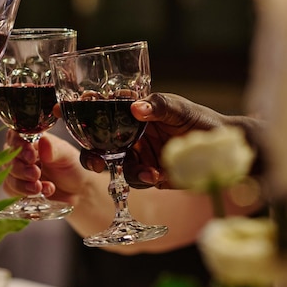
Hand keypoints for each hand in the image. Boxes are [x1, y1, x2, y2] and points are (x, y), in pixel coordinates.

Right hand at [2, 130, 98, 204]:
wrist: (77, 189)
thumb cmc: (71, 166)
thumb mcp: (66, 155)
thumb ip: (54, 149)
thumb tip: (43, 141)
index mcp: (31, 138)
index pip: (16, 136)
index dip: (19, 145)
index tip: (31, 155)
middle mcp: (21, 153)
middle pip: (10, 158)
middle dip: (22, 168)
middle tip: (36, 174)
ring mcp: (18, 170)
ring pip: (9, 175)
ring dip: (23, 183)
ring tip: (40, 187)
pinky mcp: (17, 187)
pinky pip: (12, 190)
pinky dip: (25, 192)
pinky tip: (43, 191)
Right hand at [75, 93, 228, 188]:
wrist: (224, 152)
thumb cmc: (202, 121)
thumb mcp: (180, 108)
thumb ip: (158, 105)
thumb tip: (135, 107)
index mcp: (131, 112)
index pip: (100, 109)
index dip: (78, 110)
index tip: (61, 108)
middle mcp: (128, 134)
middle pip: (96, 143)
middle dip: (91, 154)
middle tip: (97, 162)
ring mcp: (135, 155)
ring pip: (111, 165)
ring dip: (120, 171)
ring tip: (146, 173)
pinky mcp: (145, 175)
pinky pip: (132, 180)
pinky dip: (142, 179)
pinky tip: (157, 176)